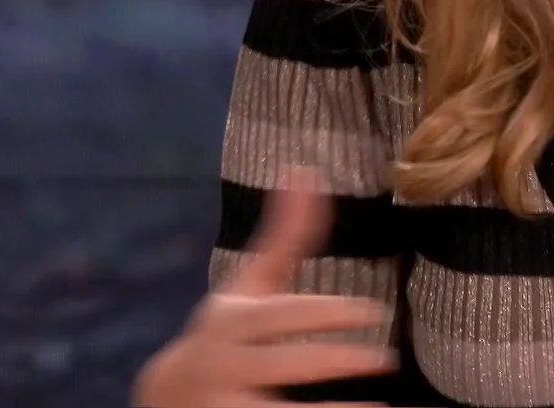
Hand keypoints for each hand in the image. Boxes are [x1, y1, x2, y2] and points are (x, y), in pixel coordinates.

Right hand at [132, 168, 397, 406]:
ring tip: (377, 406)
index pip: (281, 314)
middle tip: (385, 358)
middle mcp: (219, 364)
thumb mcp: (249, 287)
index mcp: (230, 321)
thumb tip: (305, 169)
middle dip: (335, 360)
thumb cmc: (227, 333)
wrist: (168, 395)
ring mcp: (220, 405)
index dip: (327, 313)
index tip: (372, 313)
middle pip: (284, 363)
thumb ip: (283, 237)